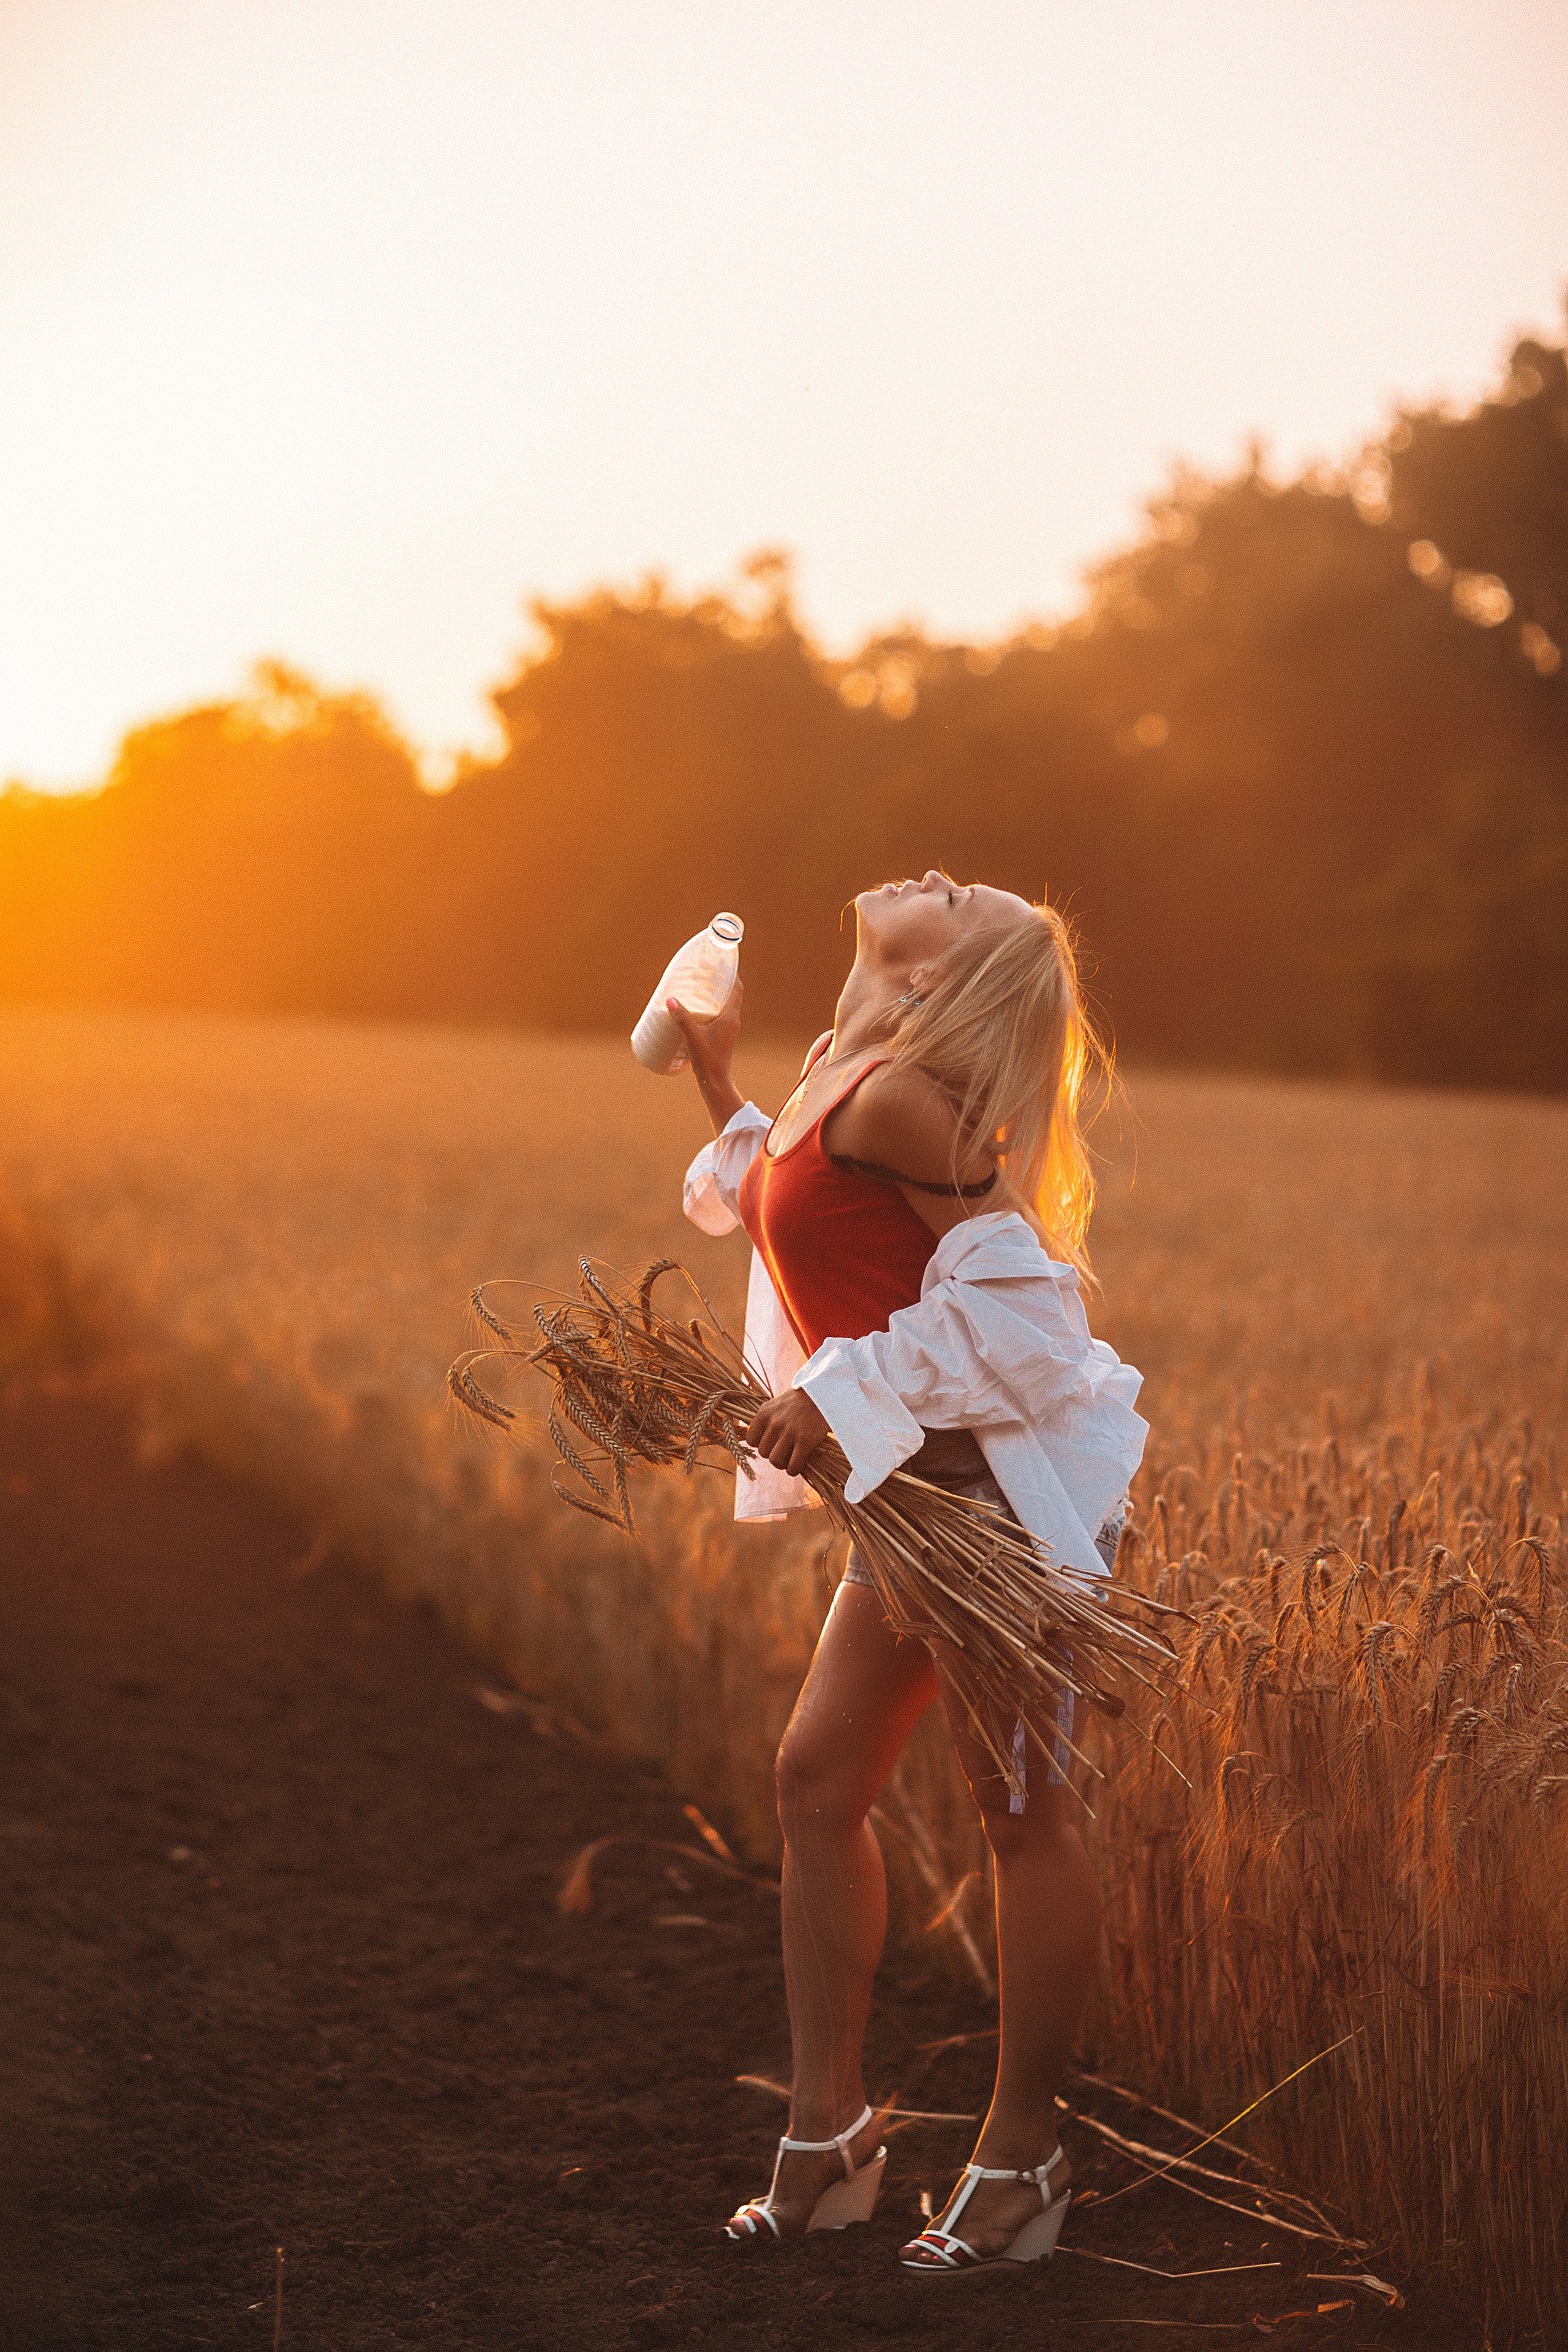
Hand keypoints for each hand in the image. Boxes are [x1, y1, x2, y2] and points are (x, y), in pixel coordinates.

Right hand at [668, 977, 743, 1131]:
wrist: (715, 1082)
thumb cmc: (708, 1060)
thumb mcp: (692, 1037)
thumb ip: (681, 1018)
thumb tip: (669, 1000)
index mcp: (731, 1017)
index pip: (737, 989)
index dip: (731, 974)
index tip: (720, 963)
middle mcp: (732, 1021)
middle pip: (730, 994)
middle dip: (718, 981)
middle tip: (702, 972)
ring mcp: (727, 1029)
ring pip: (723, 1004)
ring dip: (713, 994)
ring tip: (697, 986)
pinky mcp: (721, 1036)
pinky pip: (717, 1014)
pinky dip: (709, 1007)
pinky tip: (694, 1008)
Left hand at [744, 1388, 829, 1476]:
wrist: (824, 1394)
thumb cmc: (800, 1401)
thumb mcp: (776, 1404)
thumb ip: (766, 1420)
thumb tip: (756, 1441)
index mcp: (764, 1413)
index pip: (751, 1440)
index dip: (761, 1444)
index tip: (770, 1443)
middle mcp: (774, 1423)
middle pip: (763, 1452)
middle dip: (772, 1454)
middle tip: (782, 1451)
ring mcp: (790, 1432)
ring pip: (775, 1461)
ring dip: (782, 1464)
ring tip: (789, 1460)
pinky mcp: (805, 1441)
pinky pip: (793, 1465)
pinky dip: (793, 1470)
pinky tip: (797, 1466)